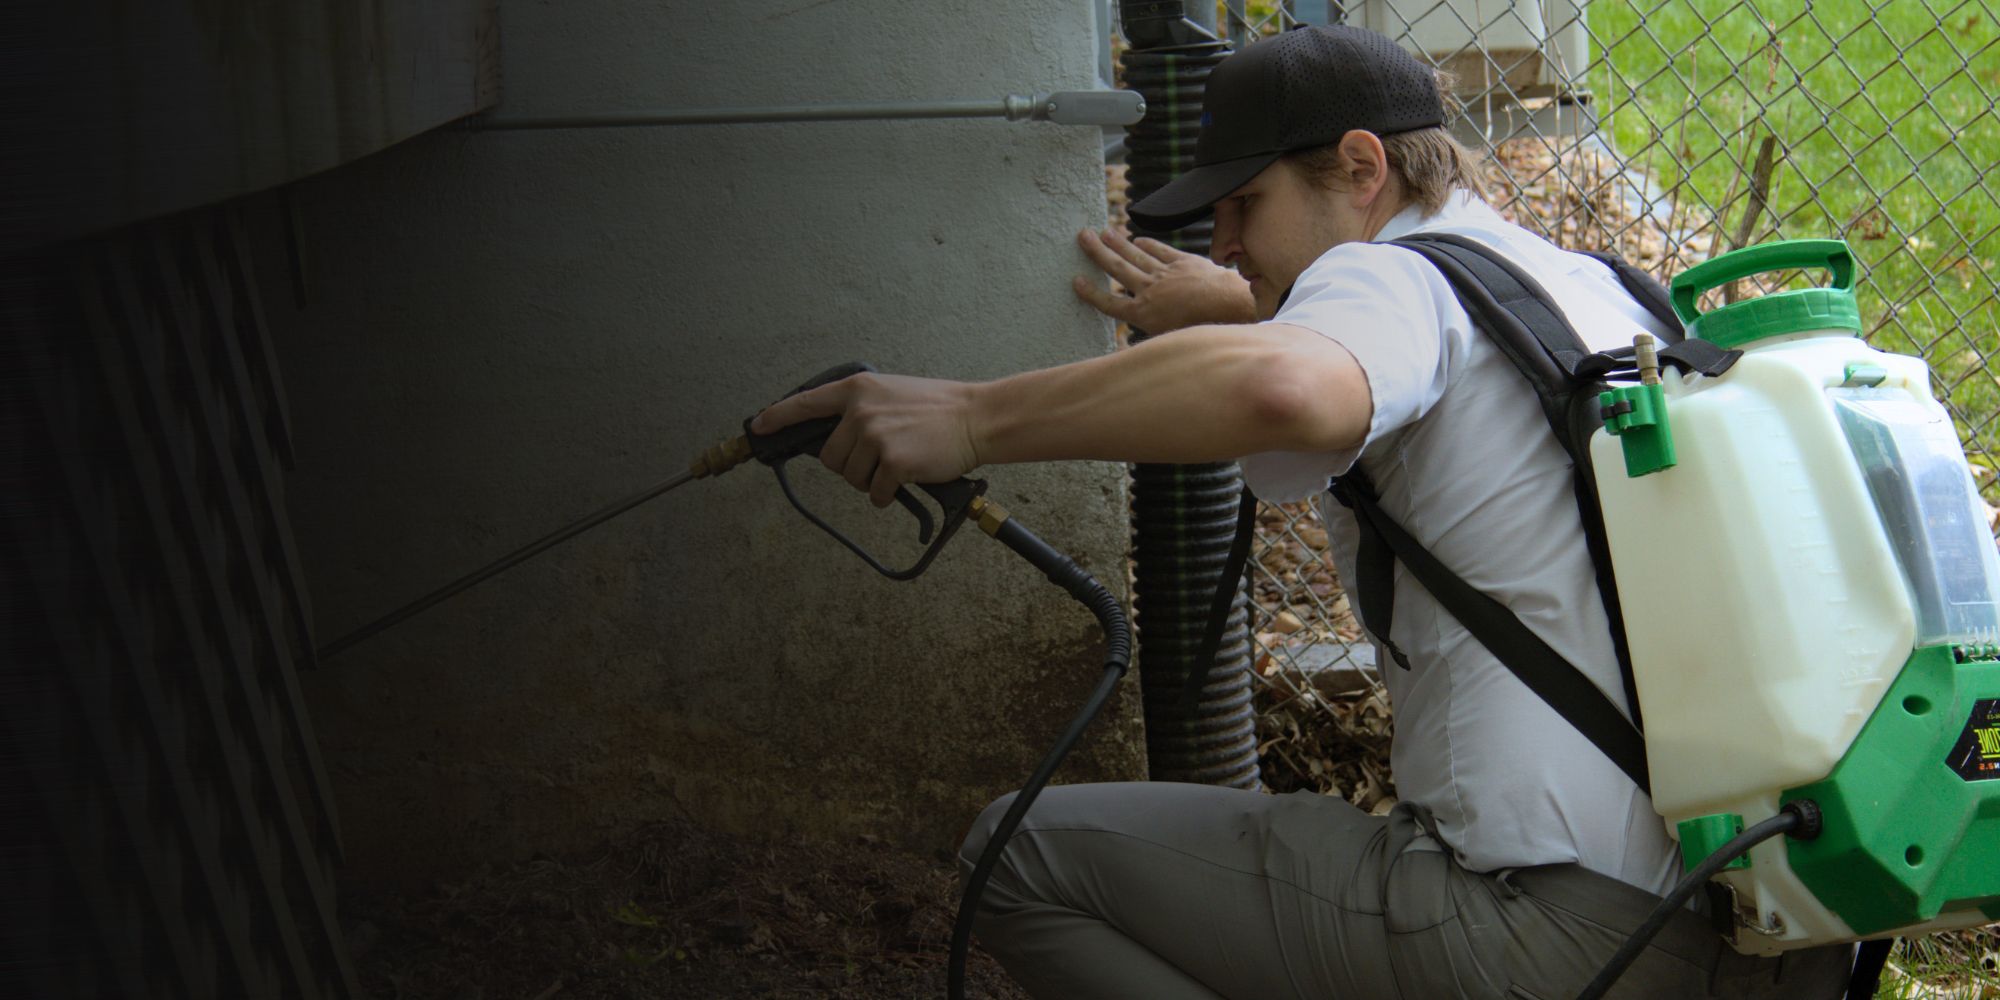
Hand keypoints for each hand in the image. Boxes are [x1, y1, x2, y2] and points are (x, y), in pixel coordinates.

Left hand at [750, 372, 982, 507]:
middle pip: (829, 458)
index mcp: (858, 390)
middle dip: (850, 466)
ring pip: (851, 478)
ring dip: (871, 481)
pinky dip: (888, 494)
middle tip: (879, 459)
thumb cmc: (938, 409)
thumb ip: (860, 409)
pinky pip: (875, 494)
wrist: (975, 419)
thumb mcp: (891, 394)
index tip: (758, 427)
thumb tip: (834, 438)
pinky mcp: (891, 462)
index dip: (777, 417)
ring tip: (898, 464)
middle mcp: (860, 412)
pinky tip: (907, 478)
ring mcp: (875, 437)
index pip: (806, 404)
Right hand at [1071, 228, 1256, 332]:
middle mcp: (1149, 292)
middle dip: (1098, 252)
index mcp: (1143, 315)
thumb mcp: (1170, 342)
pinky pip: (1160, 250)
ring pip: (1135, 256)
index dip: (1091, 292)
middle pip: (1117, 269)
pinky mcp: (1183, 262)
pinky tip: (1137, 239)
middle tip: (1082, 235)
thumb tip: (1136, 355)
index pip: (1109, 303)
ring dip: (1118, 242)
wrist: (1231, 309)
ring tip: (1104, 231)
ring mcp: (1166, 274)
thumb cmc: (1202, 332)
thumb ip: (1151, 341)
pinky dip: (1147, 244)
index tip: (1076, 280)